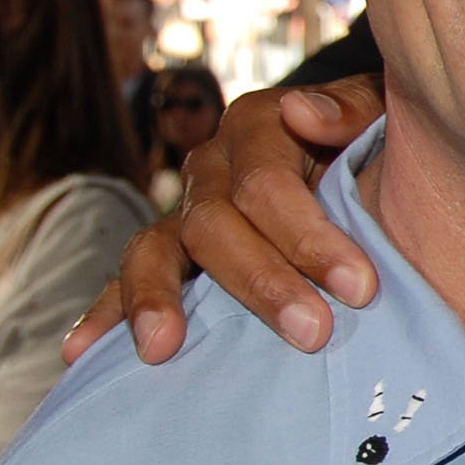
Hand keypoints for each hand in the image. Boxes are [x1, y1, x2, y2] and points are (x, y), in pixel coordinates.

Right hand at [63, 77, 384, 364]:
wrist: (366, 157)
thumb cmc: (378, 142)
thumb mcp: (383, 114)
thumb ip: (354, 109)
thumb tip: (302, 113)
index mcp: (260, 127)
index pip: (267, 185)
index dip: (309, 237)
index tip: (361, 287)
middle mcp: (211, 167)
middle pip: (215, 225)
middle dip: (264, 283)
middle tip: (314, 333)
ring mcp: (185, 211)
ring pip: (156, 250)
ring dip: (158, 299)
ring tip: (162, 348)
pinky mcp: (171, 255)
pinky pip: (125, 280)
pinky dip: (103, 314)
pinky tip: (81, 354)